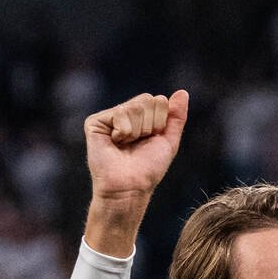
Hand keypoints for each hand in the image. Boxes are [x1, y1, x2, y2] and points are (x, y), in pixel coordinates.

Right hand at [83, 90, 188, 256]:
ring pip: (135, 107)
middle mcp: (124, 114)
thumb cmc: (148, 169)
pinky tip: (115, 143)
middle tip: (137, 144)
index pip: (159, 100)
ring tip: (126, 146)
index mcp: (140, 117)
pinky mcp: (95, 122)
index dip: (160, 122)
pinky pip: (120, 113)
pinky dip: (124, 132)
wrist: (130, 187)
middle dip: (149, 125)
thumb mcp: (168, 141)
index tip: (150, 140)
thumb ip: (176, 117)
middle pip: (147, 100)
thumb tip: (183, 92)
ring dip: (136, 131)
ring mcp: (108, 117)